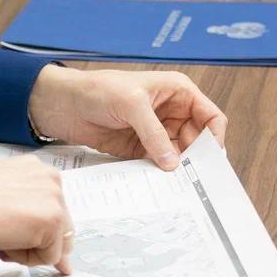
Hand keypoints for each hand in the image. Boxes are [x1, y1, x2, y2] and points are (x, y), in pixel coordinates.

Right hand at [0, 156, 73, 273]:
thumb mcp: (0, 194)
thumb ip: (23, 208)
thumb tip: (39, 233)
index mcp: (36, 168)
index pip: (53, 208)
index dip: (39, 231)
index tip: (25, 241)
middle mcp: (51, 178)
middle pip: (61, 227)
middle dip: (35, 243)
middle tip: (6, 245)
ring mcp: (55, 198)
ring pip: (55, 244)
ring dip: (29, 251)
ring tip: (0, 242)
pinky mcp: (53, 221)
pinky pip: (50, 257)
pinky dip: (27, 260)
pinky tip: (4, 246)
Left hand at [26, 66, 225, 169]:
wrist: (62, 103)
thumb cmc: (97, 89)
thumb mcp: (131, 105)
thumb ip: (153, 134)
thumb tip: (172, 163)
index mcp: (177, 92)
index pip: (210, 116)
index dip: (214, 138)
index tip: (211, 161)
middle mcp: (171, 112)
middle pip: (197, 140)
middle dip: (196, 158)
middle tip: (195, 181)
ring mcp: (155, 132)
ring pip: (179, 155)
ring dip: (178, 169)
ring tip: (178, 186)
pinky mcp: (139, 148)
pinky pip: (158, 163)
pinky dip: (160, 174)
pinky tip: (160, 185)